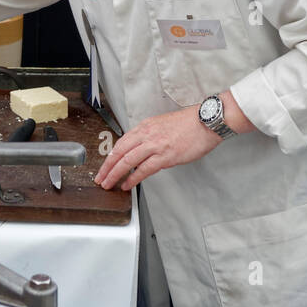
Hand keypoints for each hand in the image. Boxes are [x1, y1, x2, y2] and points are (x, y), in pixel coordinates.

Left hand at [94, 106, 221, 190]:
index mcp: (145, 126)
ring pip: (128, 161)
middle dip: (107, 167)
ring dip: (115, 174)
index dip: (110, 157)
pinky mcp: (166, 156)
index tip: (104, 167)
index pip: (121, 142)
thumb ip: (149, 137)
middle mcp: (147, 134)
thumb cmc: (189, 124)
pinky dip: (133, 178)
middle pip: (119, 152)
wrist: (206, 122)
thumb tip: (140, 152)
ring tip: (109, 184)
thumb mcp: (162, 125)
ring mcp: (156, 145)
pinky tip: (127, 184)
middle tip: (100, 179)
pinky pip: (144, 169)